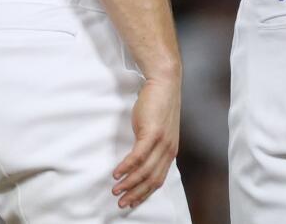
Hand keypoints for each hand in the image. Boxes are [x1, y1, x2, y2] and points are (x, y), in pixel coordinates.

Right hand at [112, 76, 180, 208]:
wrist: (164, 83)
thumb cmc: (159, 105)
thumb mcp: (159, 130)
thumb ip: (153, 147)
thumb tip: (140, 162)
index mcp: (170, 151)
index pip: (158, 180)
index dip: (144, 193)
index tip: (131, 202)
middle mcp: (168, 149)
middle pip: (151, 180)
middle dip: (135, 194)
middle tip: (121, 202)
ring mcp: (161, 142)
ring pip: (144, 171)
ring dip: (128, 183)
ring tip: (116, 189)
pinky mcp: (152, 133)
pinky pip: (138, 156)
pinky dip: (126, 167)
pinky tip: (117, 173)